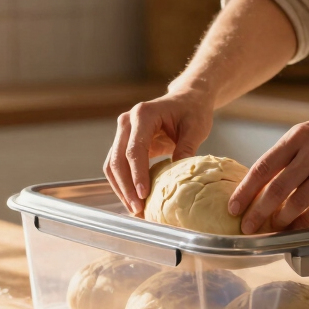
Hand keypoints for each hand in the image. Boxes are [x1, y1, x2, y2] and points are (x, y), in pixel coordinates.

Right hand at [104, 89, 214, 214]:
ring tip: (135, 209)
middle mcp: (127, 122)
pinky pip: (117, 165)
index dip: (137, 174)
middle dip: (126, 187)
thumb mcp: (196, 128)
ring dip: (121, 189)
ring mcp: (123, 132)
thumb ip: (187, 149)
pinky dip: (123, 183)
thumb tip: (178, 177)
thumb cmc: (193, 111)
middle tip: (137, 209)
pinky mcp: (124, 142)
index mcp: (144, 114)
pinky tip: (133, 199)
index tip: (143, 194)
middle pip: (118, 159)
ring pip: (112, 165)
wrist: (187, 99)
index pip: (134, 149)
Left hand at [228, 100, 308, 233]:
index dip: (245, 191)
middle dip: (257, 212)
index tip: (233, 207)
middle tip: (247, 228)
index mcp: (298, 136)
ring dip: (281, 220)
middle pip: (276, 189)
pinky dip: (307, 221)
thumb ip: (292, 151)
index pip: (263, 167)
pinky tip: (298, 229)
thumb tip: (267, 178)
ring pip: (297, 201)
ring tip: (272, 230)